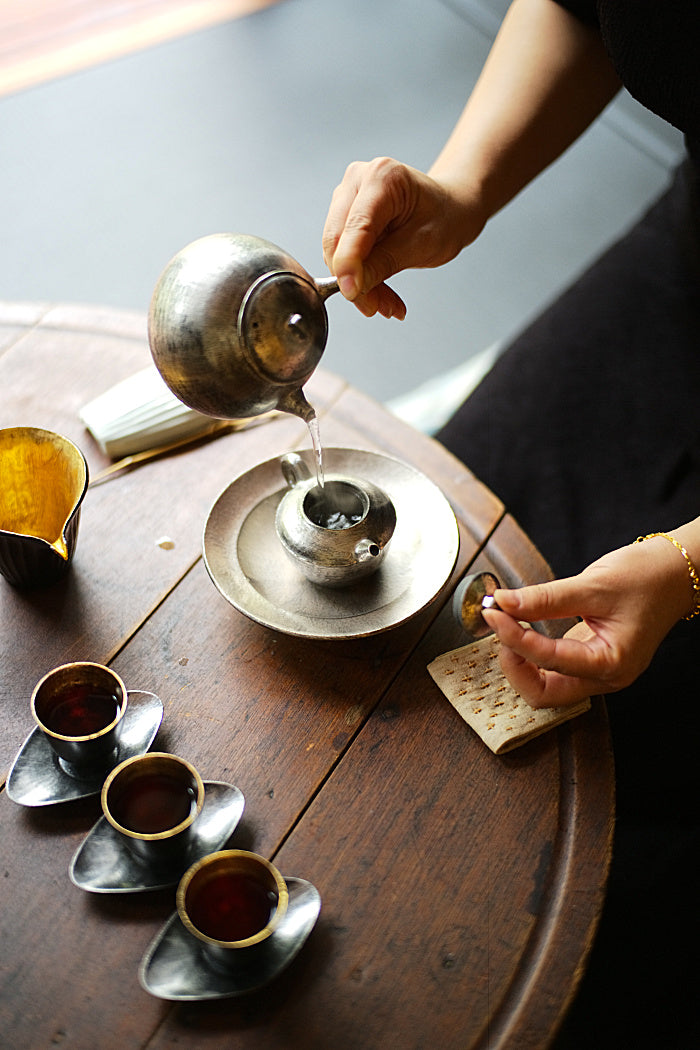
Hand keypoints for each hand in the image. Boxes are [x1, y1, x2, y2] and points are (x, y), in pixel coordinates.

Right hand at [322, 157, 483, 318]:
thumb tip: (352, 287)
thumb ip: (384, 263)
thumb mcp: (422, 244)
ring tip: (386, 303)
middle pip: (338, 240)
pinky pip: (342, 255)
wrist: (449, 210)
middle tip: (378, 307)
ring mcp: (348, 197)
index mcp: (382, 177)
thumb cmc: (443, 218)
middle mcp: (358, 180)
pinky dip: (360, 279)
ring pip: (336, 253)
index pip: (355, 226)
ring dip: (359, 284)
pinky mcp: (345, 216)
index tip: (352, 294)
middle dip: (355, 280)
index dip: (349, 264)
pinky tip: (380, 292)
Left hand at [481, 538, 693, 707]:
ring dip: (519, 661)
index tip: (494, 611)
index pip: (549, 661)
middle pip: (543, 694)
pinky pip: (552, 671)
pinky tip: (521, 630)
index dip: (514, 637)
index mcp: (612, 664)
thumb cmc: (648, 578)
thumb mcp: (594, 584)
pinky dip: (531, 654)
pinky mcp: (590, 660)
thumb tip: (504, 602)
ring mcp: (597, 672)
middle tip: (499, 625)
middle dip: (514, 663)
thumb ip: (545, 598)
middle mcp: (605, 678)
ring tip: (507, 626)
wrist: (677, 574)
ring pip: (545, 687)